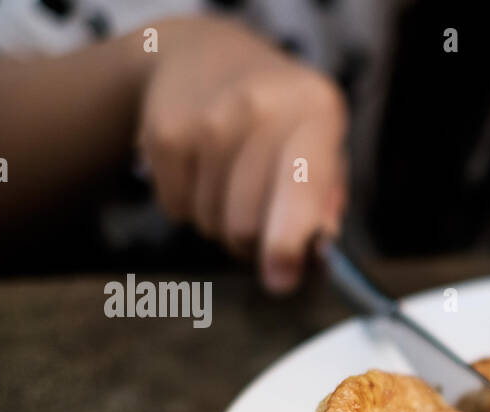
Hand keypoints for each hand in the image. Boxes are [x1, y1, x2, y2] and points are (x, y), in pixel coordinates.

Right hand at [137, 18, 348, 292]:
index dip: (288, 240)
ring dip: (223, 224)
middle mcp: (259, 108)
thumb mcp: (323, 144)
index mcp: (315, 112)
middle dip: (254, 244)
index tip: (281, 280)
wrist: (206, 54)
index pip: (301, 185)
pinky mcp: (163, 133)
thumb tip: (314, 254)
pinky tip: (203, 171)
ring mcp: (206, 119)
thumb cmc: (282, 119)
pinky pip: (177, 210)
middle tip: (262, 226)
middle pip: (246, 222)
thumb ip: (326, 201)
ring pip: (211, 222)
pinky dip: (191, 206)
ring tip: (233, 184)